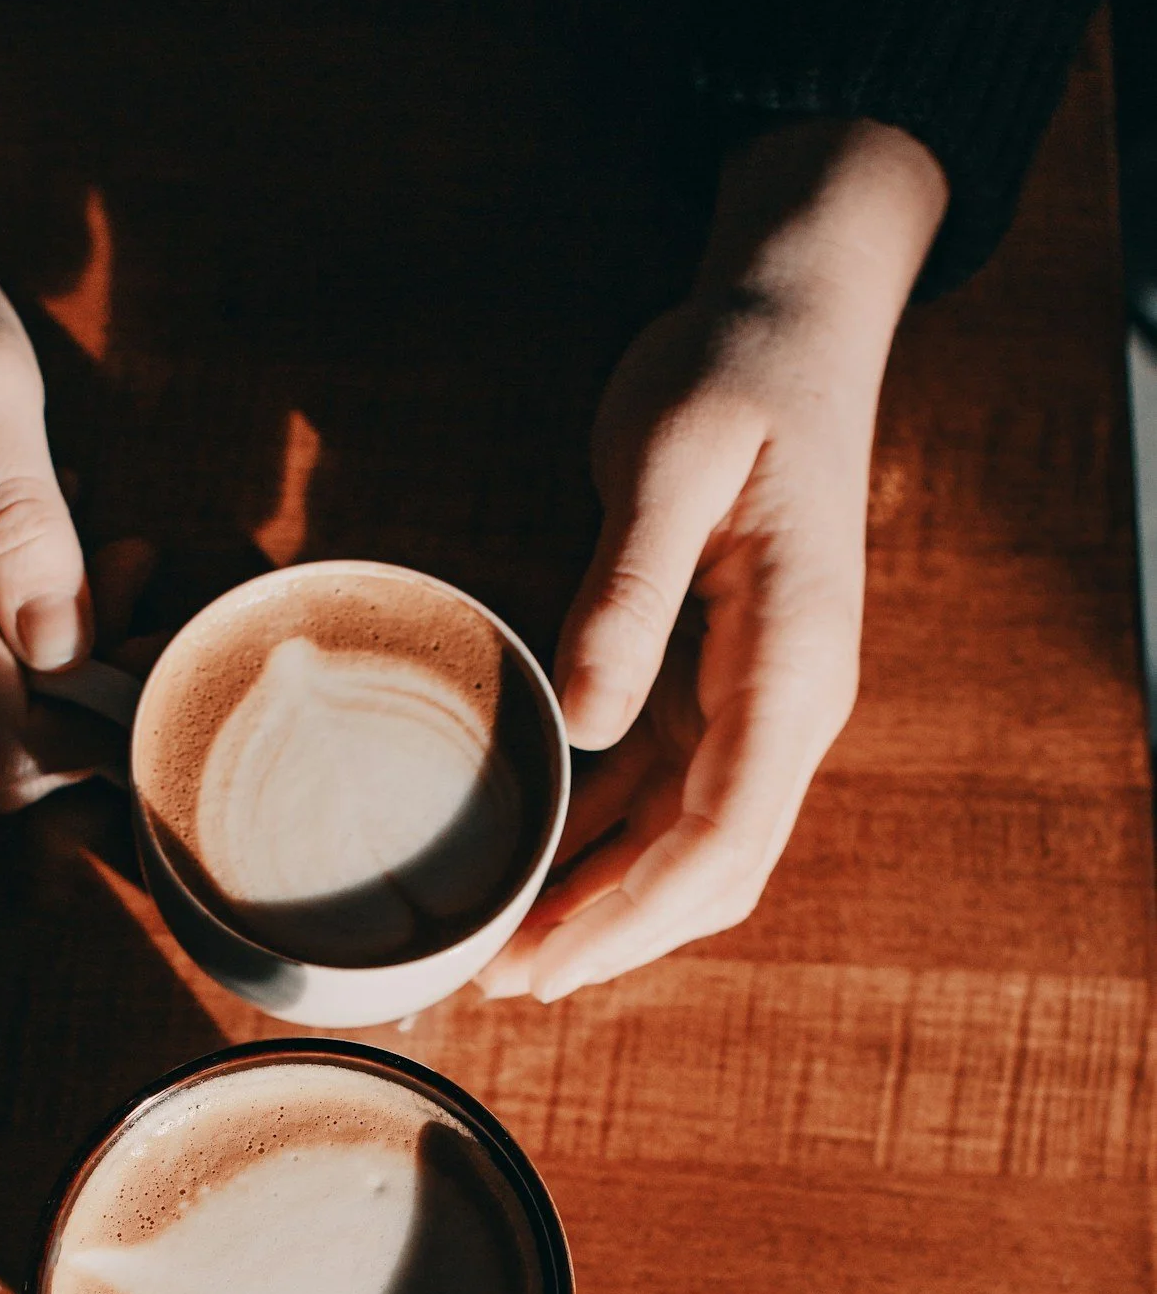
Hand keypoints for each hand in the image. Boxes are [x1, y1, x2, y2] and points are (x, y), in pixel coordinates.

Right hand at [0, 0, 119, 808]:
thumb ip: (23, 519)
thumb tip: (62, 646)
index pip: (8, 744)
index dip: (101, 734)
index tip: (164, 649)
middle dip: (87, 706)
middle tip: (144, 591)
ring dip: (56, 671)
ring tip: (112, 556)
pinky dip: (10, 647)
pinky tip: (43, 562)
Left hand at [479, 120, 946, 1000]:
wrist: (789, 314)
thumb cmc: (732, 371)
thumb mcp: (667, 458)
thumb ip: (625, 590)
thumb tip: (588, 720)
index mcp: (794, 660)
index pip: (726, 833)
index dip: (636, 914)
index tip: (549, 964)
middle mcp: (789, 700)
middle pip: (711, 868)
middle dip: (611, 934)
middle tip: (500, 979)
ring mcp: (756, 698)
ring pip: (687, 845)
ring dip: (602, 902)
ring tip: (500, 946)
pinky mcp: (717, 681)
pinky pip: (665, 793)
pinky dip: (602, 843)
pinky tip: (533, 866)